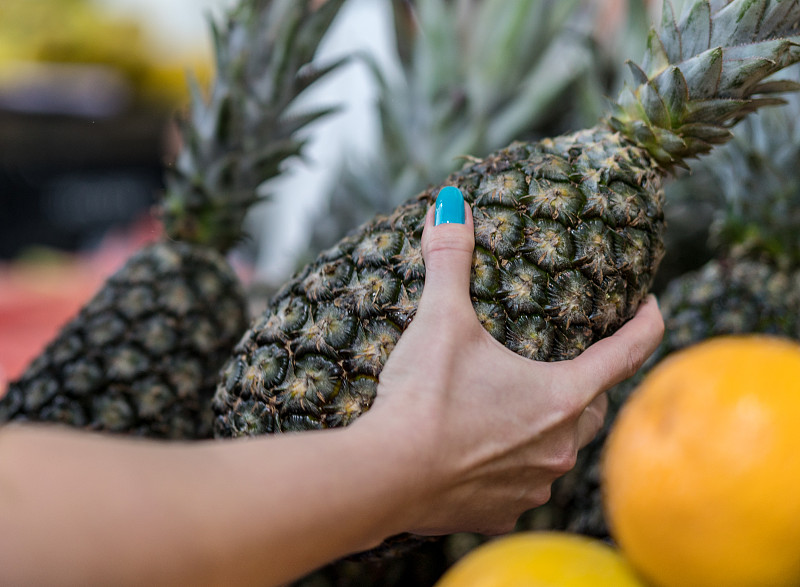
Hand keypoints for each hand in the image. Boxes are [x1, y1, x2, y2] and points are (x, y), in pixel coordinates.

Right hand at [359, 200, 663, 536]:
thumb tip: (450, 204)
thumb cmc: (425, 398)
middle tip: (576, 359)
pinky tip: (486, 454)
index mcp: (561, 395)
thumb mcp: (441, 320)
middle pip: (596, 407)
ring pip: (560, 451)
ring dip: (551, 428)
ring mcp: (530, 484)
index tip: (652, 306)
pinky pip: (522, 486)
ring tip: (523, 406)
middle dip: (593, 382)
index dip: (647, 324)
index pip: (627, 353)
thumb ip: (450, 260)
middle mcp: (558, 446)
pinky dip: (514, 466)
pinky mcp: (497, 512)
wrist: (384, 477)